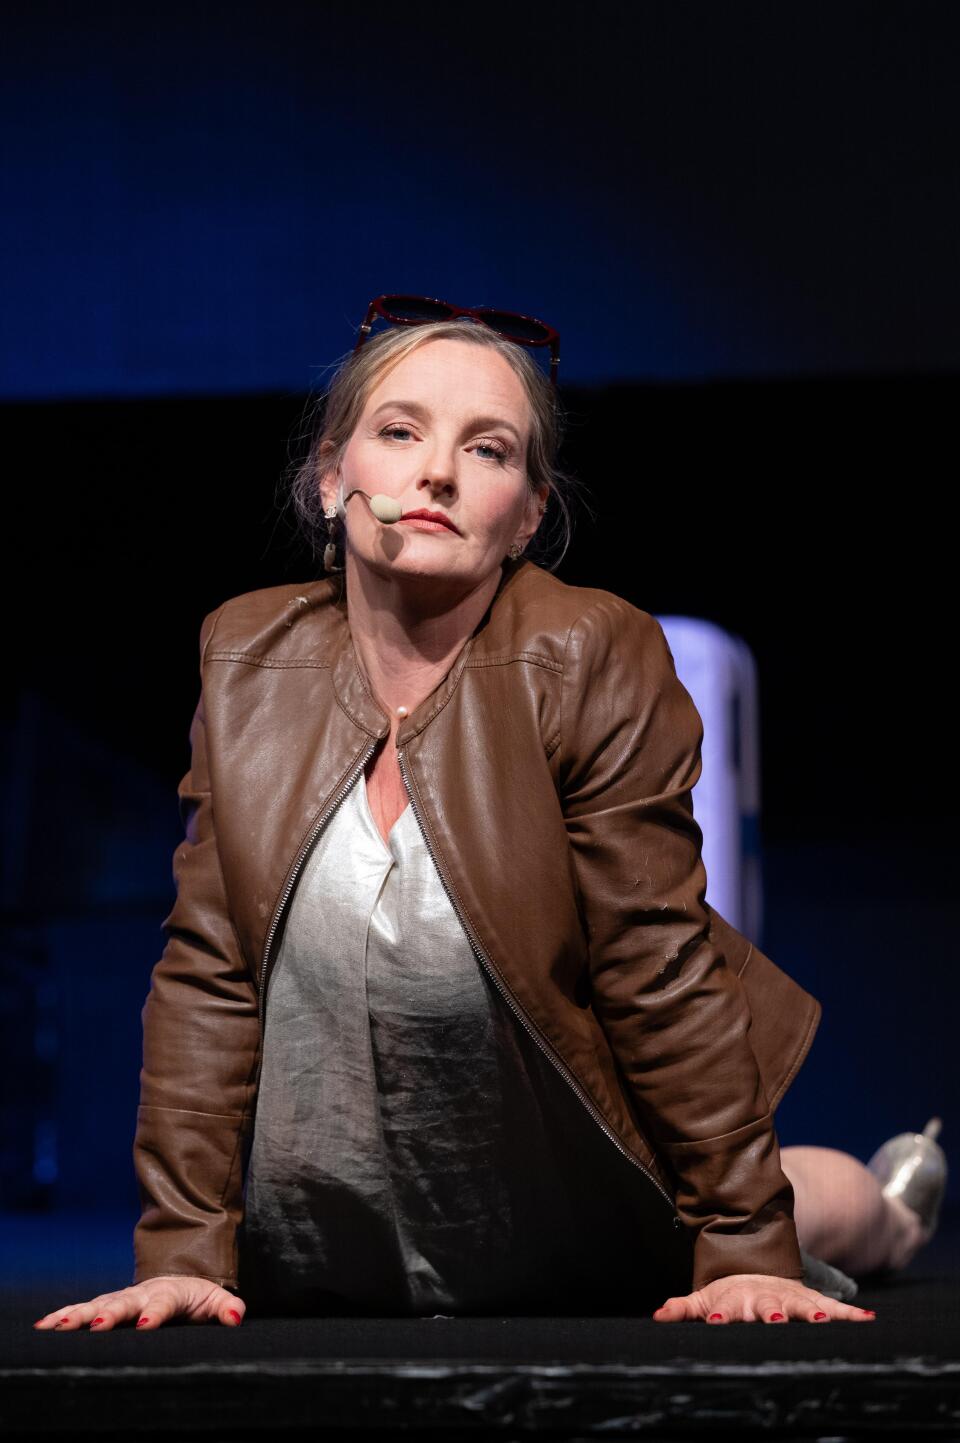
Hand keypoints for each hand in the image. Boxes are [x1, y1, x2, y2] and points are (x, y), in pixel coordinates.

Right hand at [32, 1276, 245, 1331]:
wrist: (180, 1276)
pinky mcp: (108, 1305)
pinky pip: (84, 1309)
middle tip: (95, 1327)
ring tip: (57, 1326)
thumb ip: (227, 1308)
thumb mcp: (217, 1300)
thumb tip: (235, 1318)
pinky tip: (44, 1326)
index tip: (145, 1325)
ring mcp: (123, 1299)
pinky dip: (64, 1315)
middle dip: (108, 1314)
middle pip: (123, 1303)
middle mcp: (142, 1293)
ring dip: (78, 1315)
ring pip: (98, 1305)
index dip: (155, 1313)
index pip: (163, 1303)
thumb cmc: (198, 1296)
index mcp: (170, 1293)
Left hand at [652, 1274, 876, 1323]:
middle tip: (774, 1319)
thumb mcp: (704, 1296)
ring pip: (804, 1306)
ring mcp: (791, 1298)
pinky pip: (834, 1308)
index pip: (728, 1308)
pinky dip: (849, 1314)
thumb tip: (658, 1316)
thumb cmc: (729, 1291)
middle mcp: (766, 1299)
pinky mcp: (811, 1301)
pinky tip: (867, 1320)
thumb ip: (683, 1308)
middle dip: (771, 1314)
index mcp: (738, 1301)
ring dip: (812, 1314)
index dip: (722, 1313)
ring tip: (821, 1320)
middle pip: (768, 1307)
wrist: (756, 1262)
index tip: (716, 1318)